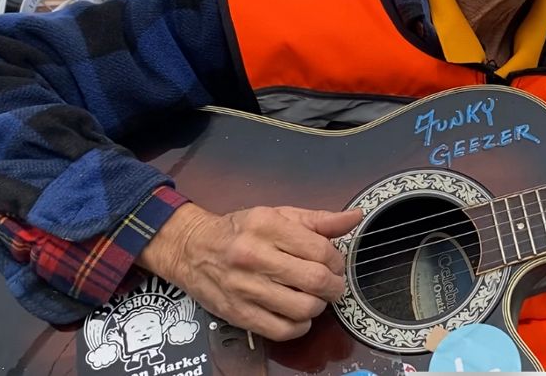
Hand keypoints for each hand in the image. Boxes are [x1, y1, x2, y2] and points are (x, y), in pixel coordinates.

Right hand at [139, 203, 362, 340]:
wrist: (190, 248)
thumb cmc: (240, 230)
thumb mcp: (278, 215)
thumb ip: (319, 220)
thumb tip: (355, 218)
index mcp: (268, 226)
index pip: (320, 250)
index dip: (337, 261)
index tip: (335, 264)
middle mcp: (254, 256)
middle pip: (314, 280)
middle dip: (334, 286)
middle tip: (333, 285)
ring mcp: (244, 287)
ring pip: (302, 308)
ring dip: (318, 307)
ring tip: (315, 298)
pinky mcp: (237, 313)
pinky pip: (281, 330)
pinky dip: (299, 327)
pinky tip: (299, 315)